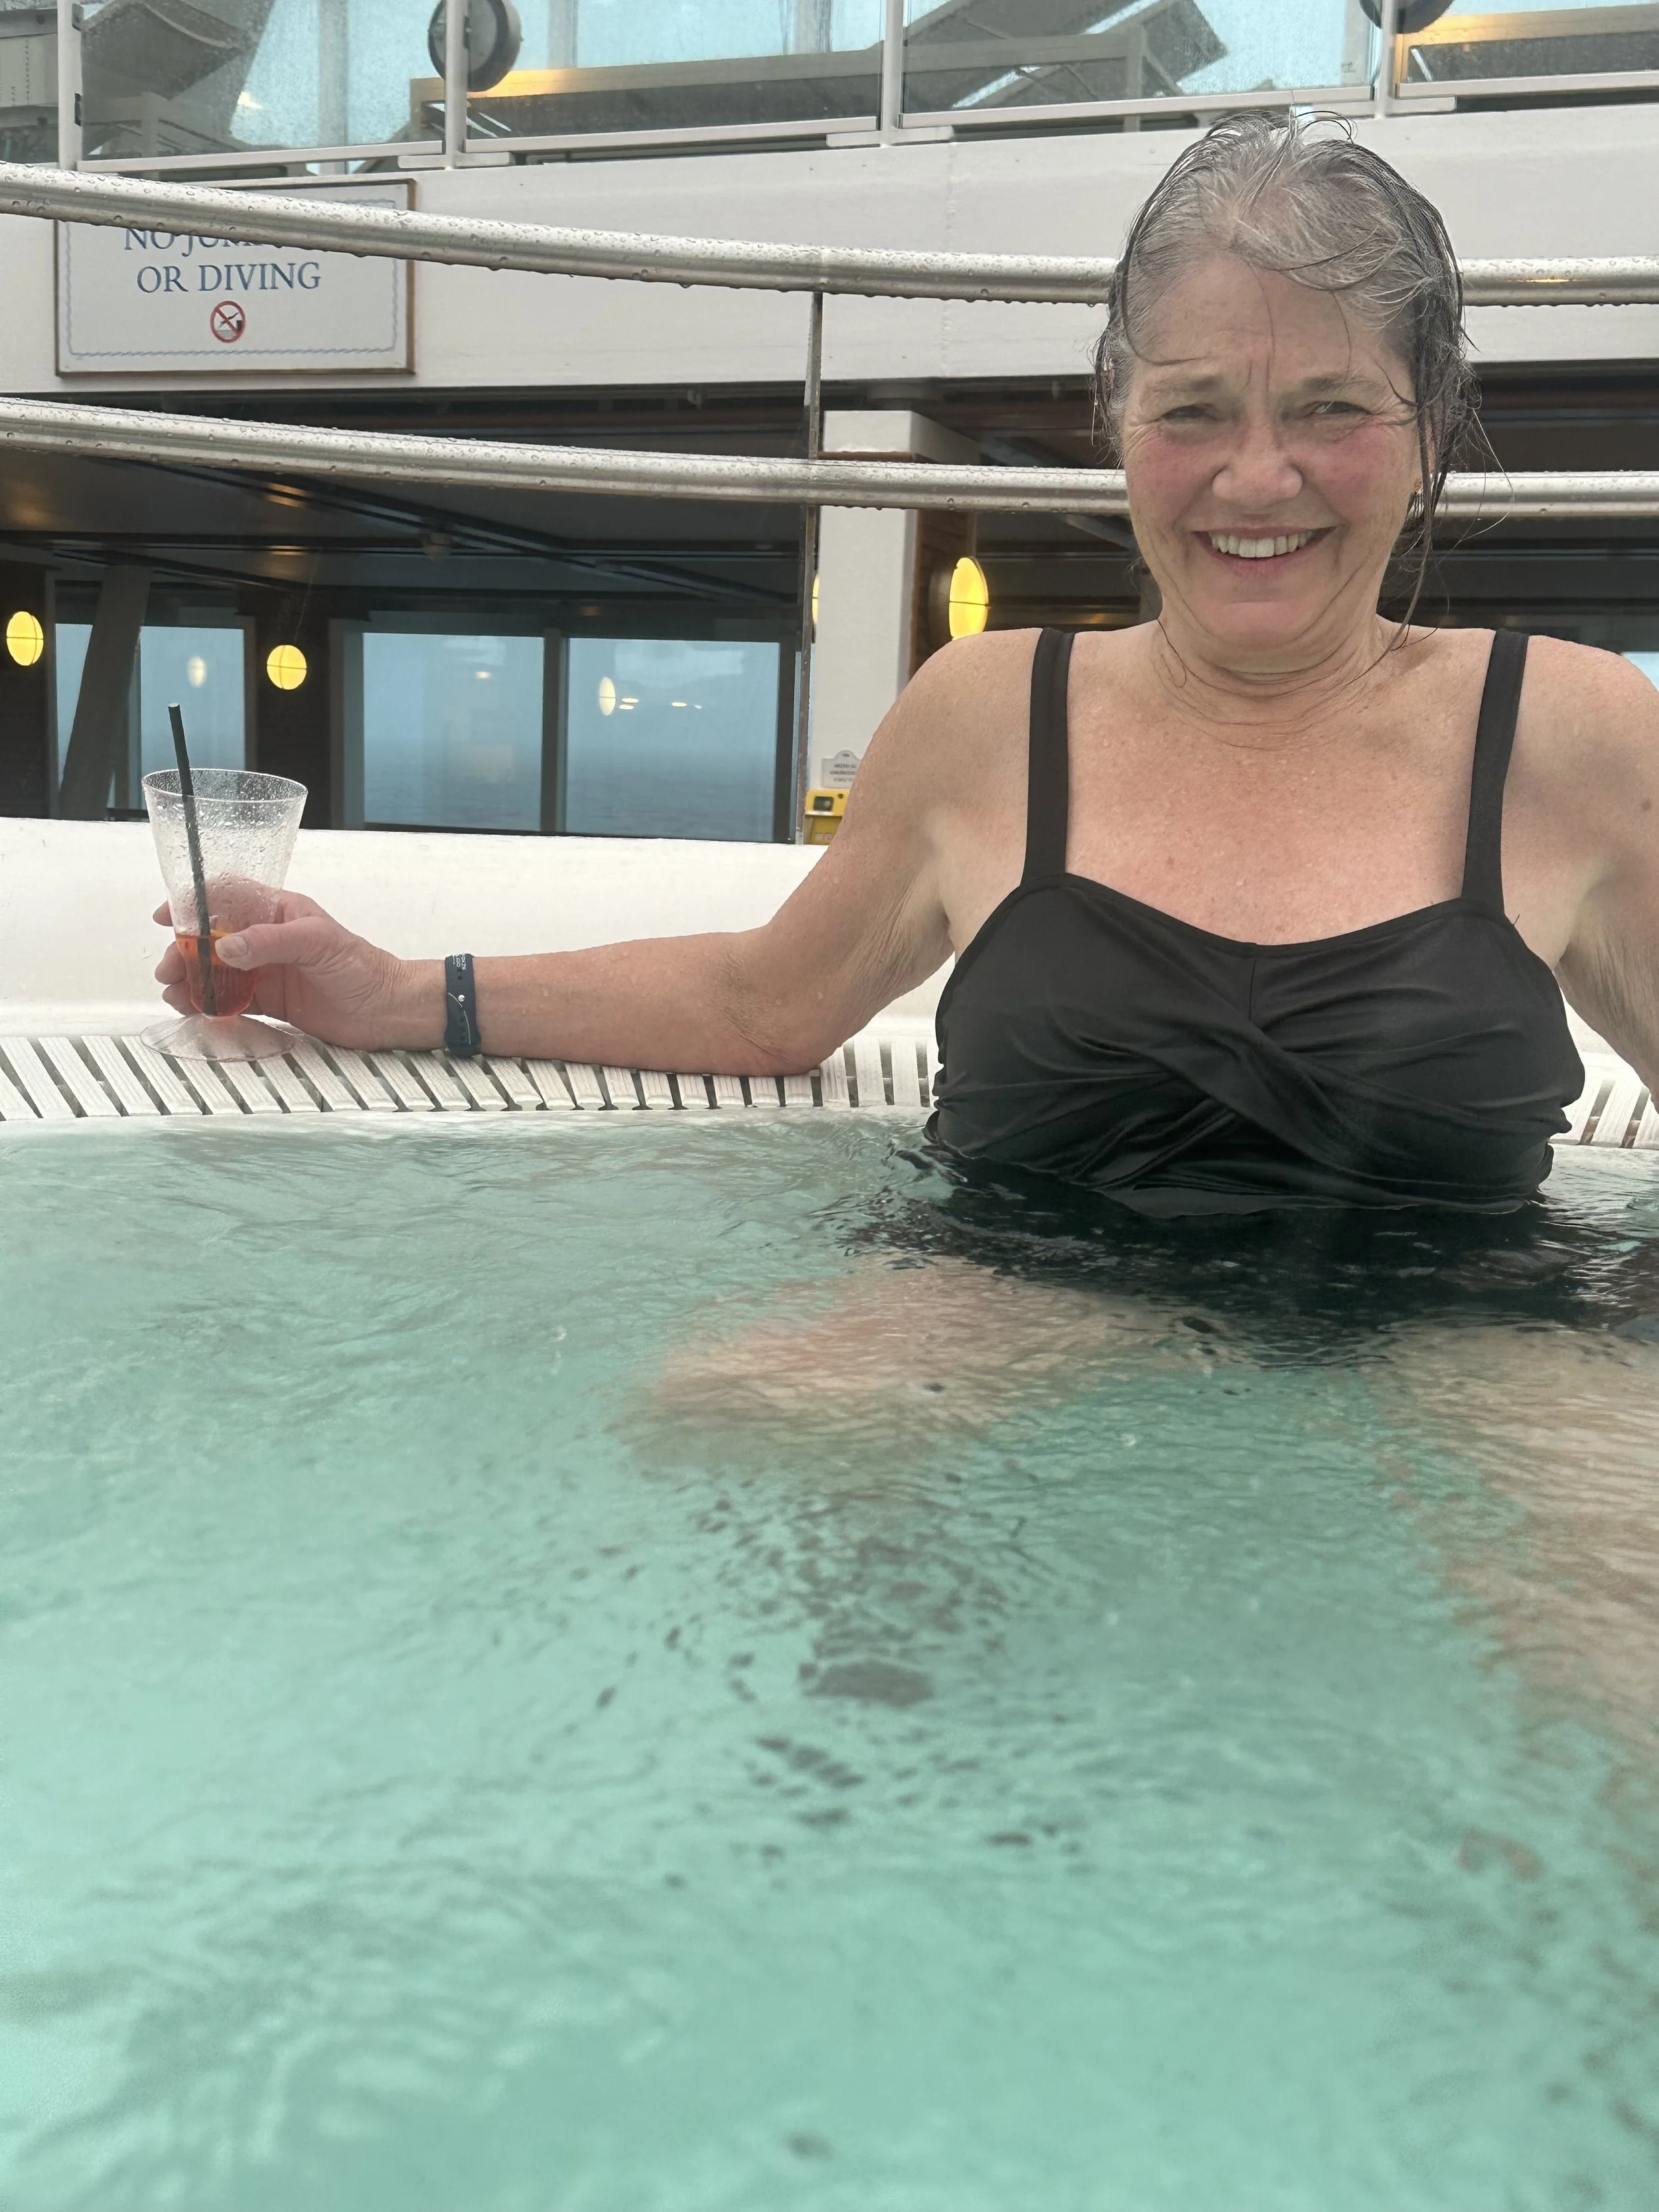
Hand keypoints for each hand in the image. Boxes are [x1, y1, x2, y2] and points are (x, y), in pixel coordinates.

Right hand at [153, 890, 441, 1050]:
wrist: (388, 1010)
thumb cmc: (364, 967)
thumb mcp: (317, 942)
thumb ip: (270, 942)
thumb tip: (226, 946)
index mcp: (279, 911)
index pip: (227, 896)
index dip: (193, 902)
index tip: (168, 917)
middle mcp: (269, 939)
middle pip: (212, 939)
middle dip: (184, 952)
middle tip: (169, 970)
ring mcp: (268, 971)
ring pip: (218, 972)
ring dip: (193, 981)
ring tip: (176, 995)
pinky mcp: (272, 1002)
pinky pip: (233, 1000)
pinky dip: (212, 1006)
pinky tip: (198, 1011)